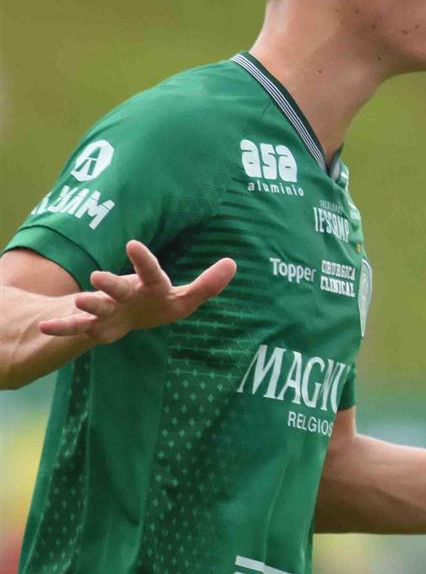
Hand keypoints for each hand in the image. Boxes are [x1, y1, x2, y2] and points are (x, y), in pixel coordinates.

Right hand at [37, 240, 234, 341]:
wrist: (125, 316)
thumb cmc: (159, 302)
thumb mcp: (185, 298)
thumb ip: (207, 284)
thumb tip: (232, 262)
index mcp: (150, 286)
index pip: (151, 272)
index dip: (144, 261)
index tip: (132, 245)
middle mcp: (125, 294)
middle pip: (118, 288)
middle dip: (109, 283)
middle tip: (97, 277)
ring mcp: (107, 309)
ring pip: (95, 306)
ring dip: (88, 304)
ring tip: (80, 299)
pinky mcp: (94, 326)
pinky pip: (76, 328)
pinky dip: (61, 327)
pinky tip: (45, 328)